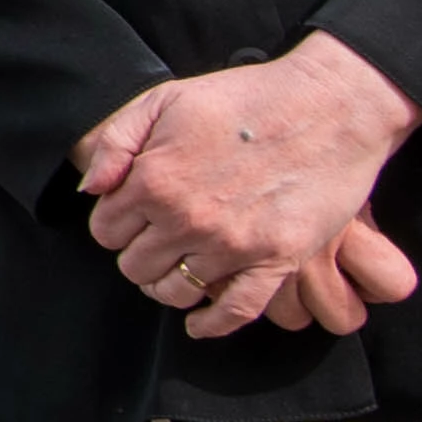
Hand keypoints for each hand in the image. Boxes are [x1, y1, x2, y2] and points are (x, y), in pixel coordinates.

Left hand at [78, 41, 421, 341]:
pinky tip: (197, 324)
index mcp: (154, 179)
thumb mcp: (166, 99)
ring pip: (175, 292)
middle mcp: (187, 218)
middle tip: (159, 239)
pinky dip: (209, 325)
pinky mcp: (275, 261)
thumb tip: (92, 189)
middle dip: (140, 253)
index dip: (116, 223)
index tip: (134, 216)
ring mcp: (232, 245)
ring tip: (179, 267)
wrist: (330, 105)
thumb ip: (116, 142)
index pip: (105, 230)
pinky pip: (232, 313)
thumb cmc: (247, 96)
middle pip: (134, 266)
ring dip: (169, 284)